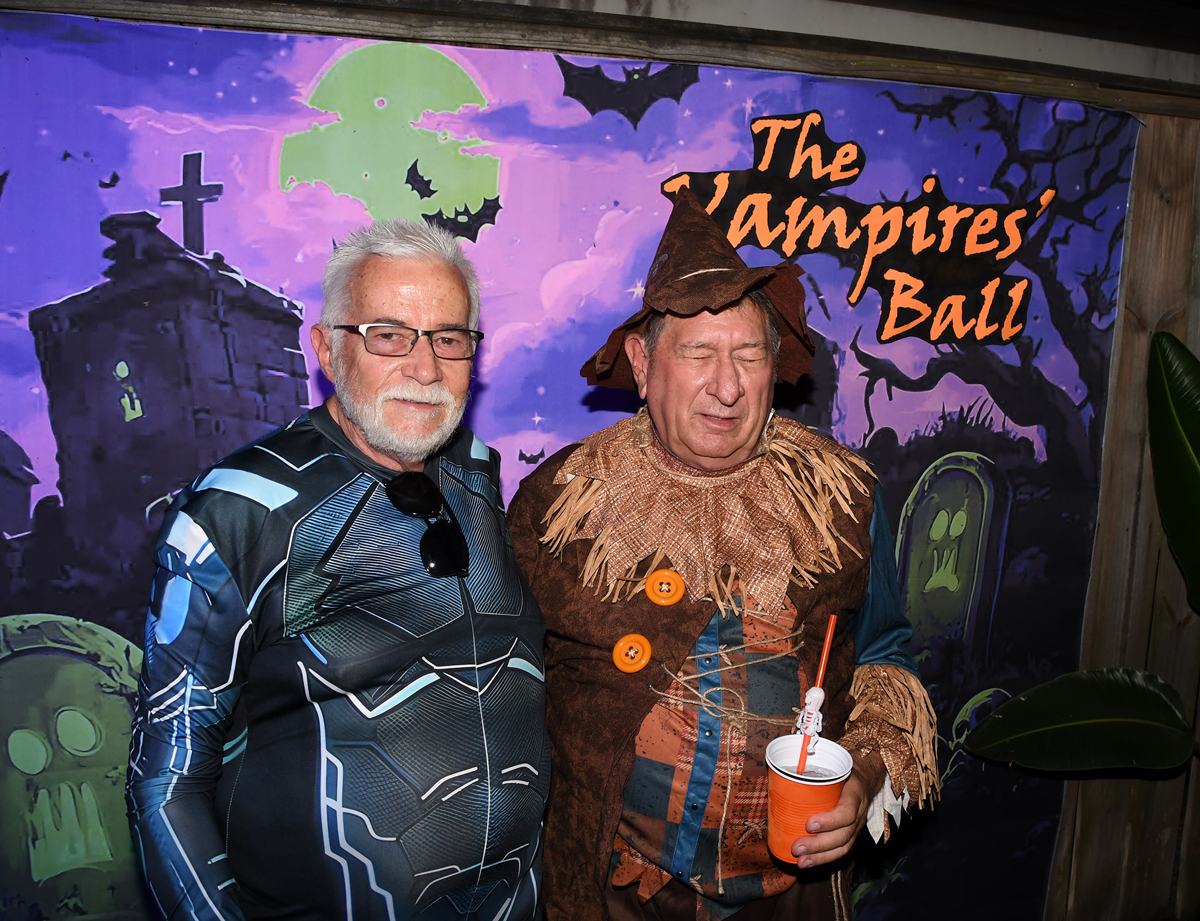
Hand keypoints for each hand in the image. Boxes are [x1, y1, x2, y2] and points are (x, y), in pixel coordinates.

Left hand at [791, 752, 884, 869]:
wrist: (864, 778)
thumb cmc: (842, 771)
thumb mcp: (833, 764)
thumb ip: (812, 769)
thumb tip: (777, 771)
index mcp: (855, 794)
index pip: (847, 812)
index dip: (829, 821)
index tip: (809, 824)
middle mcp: (859, 813)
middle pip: (843, 835)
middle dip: (818, 845)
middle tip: (796, 848)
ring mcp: (857, 827)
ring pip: (842, 847)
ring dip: (820, 857)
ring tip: (801, 862)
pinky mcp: (851, 835)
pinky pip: (840, 850)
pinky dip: (824, 859)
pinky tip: (808, 862)